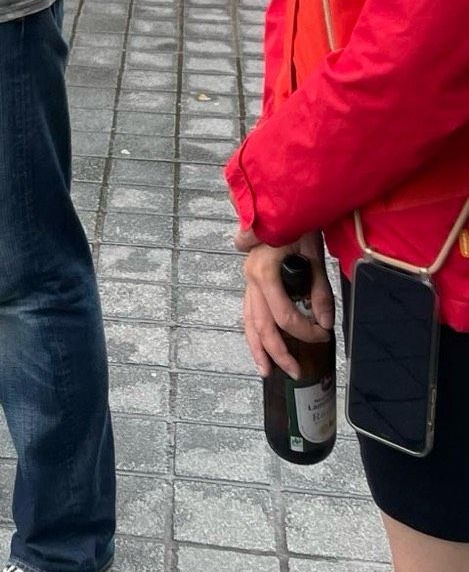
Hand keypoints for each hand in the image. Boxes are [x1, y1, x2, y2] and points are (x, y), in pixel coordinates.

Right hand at [238, 228, 334, 378]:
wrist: (283, 200)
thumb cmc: (298, 222)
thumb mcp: (313, 255)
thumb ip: (319, 290)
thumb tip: (324, 322)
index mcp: (265, 271)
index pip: (284, 315)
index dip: (305, 330)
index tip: (324, 335)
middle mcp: (251, 277)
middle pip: (261, 324)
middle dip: (278, 352)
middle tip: (295, 372)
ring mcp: (248, 278)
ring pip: (248, 320)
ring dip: (257, 348)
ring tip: (267, 371)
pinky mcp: (251, 278)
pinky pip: (249, 310)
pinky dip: (253, 331)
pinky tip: (260, 345)